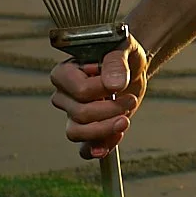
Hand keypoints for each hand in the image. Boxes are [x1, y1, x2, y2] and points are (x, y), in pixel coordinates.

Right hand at [49, 36, 149, 159]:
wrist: (131, 68)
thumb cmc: (121, 53)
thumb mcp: (122, 48)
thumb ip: (116, 62)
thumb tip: (113, 84)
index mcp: (65, 73)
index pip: (79, 90)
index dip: (102, 90)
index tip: (118, 82)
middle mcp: (63, 95)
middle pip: (80, 114)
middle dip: (111, 110)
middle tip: (130, 98)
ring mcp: (72, 115)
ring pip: (77, 133)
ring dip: (105, 130)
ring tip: (125, 120)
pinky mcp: (87, 129)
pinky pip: (84, 148)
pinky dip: (98, 148)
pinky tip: (114, 139)